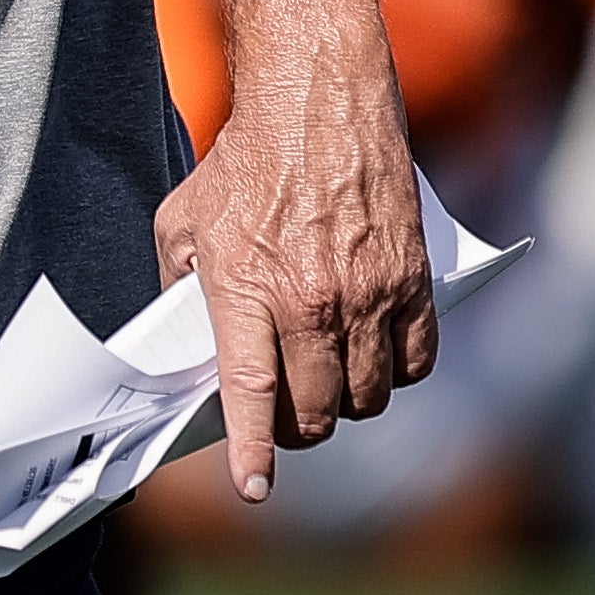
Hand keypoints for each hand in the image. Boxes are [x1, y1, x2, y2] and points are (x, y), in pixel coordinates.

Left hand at [152, 53, 437, 500]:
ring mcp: (370, 296)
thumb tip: (189, 345)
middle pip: (317, 411)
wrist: (318, 104)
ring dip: (346, 406)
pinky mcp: (414, 282)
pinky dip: (395, 374)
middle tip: (285, 421)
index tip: (256, 490)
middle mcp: (312, 302)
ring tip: (325, 388)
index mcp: (246, 289)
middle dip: (298, 430)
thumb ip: (179, 287)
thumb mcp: (181, 222)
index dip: (255, 452)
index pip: (251, 393)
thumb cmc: (242, 161)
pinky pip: (416, 362)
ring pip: (369, 397)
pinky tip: (372, 360)